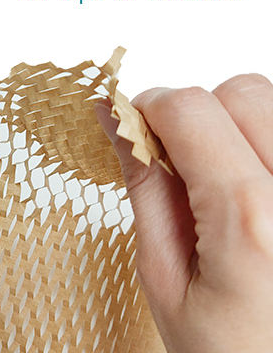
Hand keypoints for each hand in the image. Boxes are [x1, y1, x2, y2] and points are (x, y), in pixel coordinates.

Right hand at [96, 75, 272, 351]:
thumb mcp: (166, 279)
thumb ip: (144, 186)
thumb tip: (113, 118)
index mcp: (250, 220)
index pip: (189, 109)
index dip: (149, 108)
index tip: (136, 130)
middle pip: (240, 92)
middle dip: (196, 112)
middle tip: (180, 158)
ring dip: (235, 121)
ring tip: (220, 174)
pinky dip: (261, 140)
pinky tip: (251, 180)